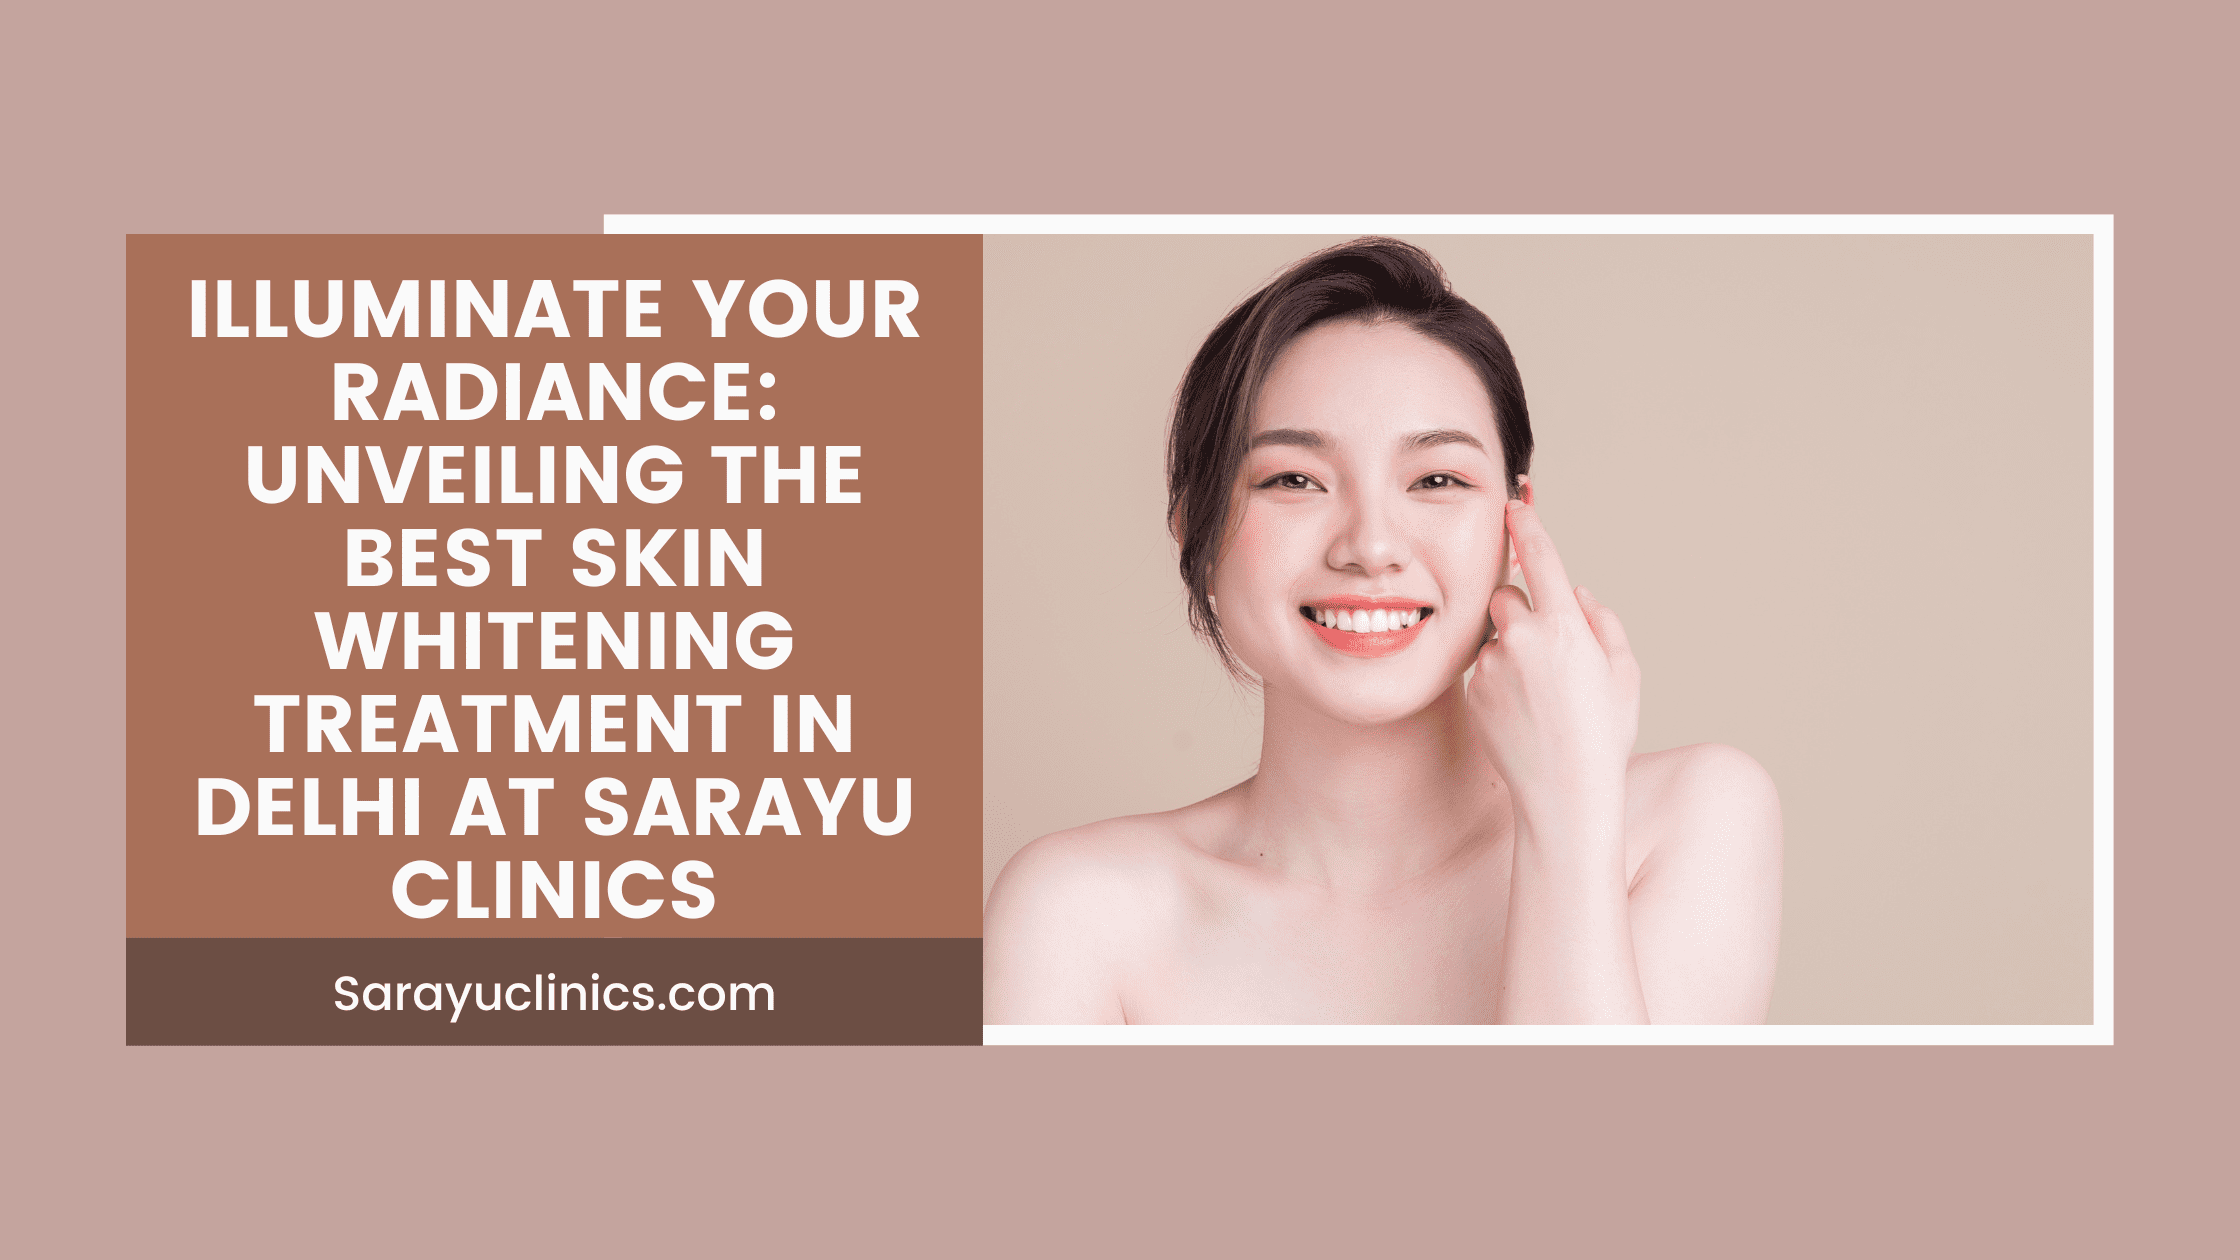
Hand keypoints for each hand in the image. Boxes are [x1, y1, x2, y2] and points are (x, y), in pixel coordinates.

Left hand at [1466, 498, 1640, 843]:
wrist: (1564, 794)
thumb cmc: (1604, 735)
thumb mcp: (1624, 674)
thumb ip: (1604, 623)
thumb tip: (1580, 593)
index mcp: (1565, 626)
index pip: (1540, 558)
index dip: (1526, 525)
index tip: (1514, 502)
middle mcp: (1522, 638)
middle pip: (1508, 598)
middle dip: (1522, 612)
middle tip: (1547, 652)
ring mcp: (1493, 665)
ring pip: (1496, 638)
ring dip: (1513, 652)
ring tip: (1541, 697)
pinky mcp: (1473, 690)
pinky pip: (1485, 670)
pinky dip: (1501, 681)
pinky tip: (1524, 715)